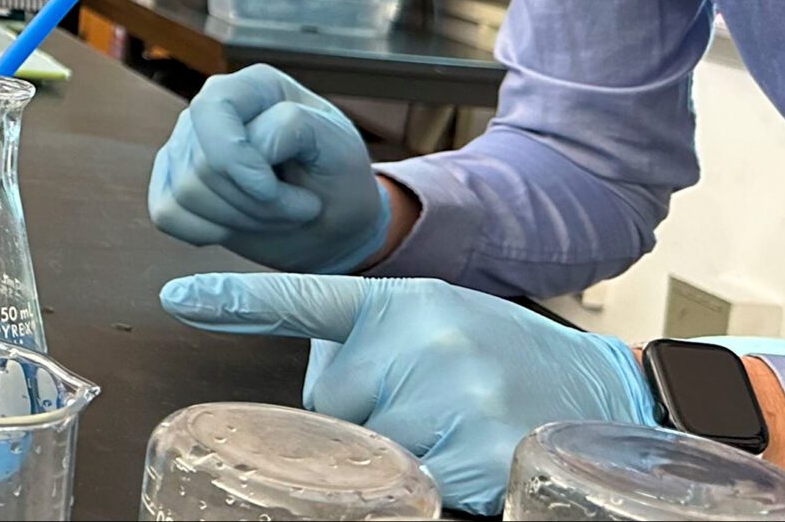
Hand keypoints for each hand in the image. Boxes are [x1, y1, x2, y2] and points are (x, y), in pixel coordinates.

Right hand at [147, 65, 390, 272]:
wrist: (331, 221)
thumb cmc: (337, 179)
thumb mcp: (339, 147)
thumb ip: (294, 126)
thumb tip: (248, 141)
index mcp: (254, 86)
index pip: (213, 111)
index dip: (241, 163)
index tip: (287, 194)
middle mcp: (211, 108)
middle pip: (202, 165)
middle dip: (255, 204)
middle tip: (297, 209)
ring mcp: (185, 144)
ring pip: (185, 193)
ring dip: (239, 220)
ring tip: (276, 216)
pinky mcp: (172, 183)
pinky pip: (167, 214)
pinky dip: (206, 232)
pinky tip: (240, 225)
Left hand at [161, 272, 655, 514]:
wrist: (609, 396)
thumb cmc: (509, 364)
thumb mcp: (439, 325)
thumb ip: (372, 348)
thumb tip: (312, 408)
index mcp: (404, 300)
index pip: (307, 296)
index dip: (236, 299)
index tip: (175, 296)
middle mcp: (422, 336)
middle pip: (331, 410)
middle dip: (367, 421)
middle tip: (436, 404)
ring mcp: (450, 392)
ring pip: (367, 452)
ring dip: (401, 457)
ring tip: (462, 429)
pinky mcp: (476, 452)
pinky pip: (412, 488)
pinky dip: (433, 487)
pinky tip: (475, 460)